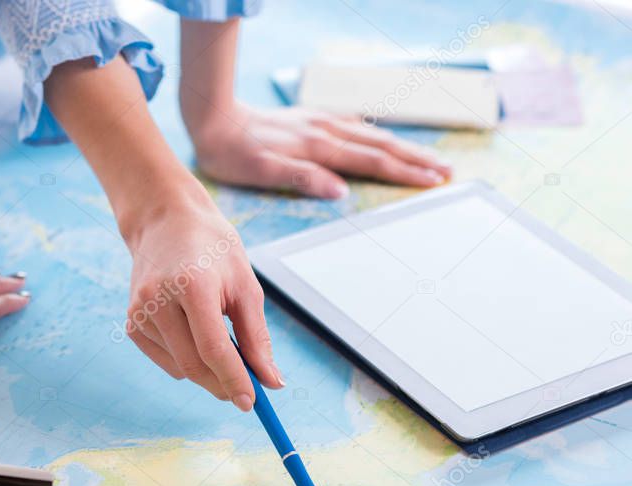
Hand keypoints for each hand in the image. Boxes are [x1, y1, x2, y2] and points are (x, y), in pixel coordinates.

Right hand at [122, 186, 283, 410]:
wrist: (165, 222)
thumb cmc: (212, 250)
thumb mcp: (245, 285)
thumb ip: (256, 337)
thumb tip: (271, 382)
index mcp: (192, 286)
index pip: (214, 349)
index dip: (235, 380)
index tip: (252, 402)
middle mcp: (158, 300)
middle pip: (194, 365)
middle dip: (223, 384)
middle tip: (246, 391)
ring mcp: (139, 312)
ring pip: (179, 368)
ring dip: (206, 370)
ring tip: (218, 339)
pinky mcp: (132, 323)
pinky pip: (165, 360)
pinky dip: (185, 361)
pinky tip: (192, 334)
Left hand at [187, 103, 452, 198]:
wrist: (213, 120)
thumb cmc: (233, 153)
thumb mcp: (261, 171)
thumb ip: (301, 178)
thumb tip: (339, 190)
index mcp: (318, 146)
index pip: (371, 161)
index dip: (404, 172)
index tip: (432, 181)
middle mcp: (324, 130)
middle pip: (380, 145)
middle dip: (416, 159)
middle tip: (447, 172)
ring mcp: (319, 122)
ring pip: (370, 134)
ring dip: (402, 146)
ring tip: (427, 158)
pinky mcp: (310, 120)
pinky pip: (353, 125)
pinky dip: (375, 133)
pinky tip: (381, 137)